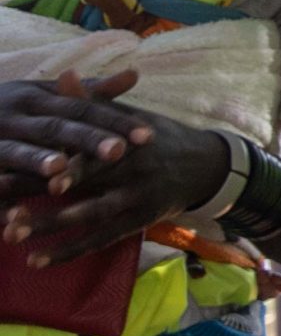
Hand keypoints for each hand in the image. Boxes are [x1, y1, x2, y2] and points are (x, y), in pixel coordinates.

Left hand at [0, 82, 227, 266]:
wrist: (207, 166)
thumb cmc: (160, 137)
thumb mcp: (132, 116)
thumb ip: (95, 102)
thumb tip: (66, 74)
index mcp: (125, 142)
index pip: (84, 151)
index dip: (53, 160)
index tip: (14, 165)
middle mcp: (132, 171)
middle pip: (80, 184)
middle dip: (37, 193)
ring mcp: (137, 198)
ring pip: (88, 216)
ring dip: (47, 225)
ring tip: (9, 234)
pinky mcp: (140, 222)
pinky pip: (100, 240)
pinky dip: (68, 252)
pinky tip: (36, 261)